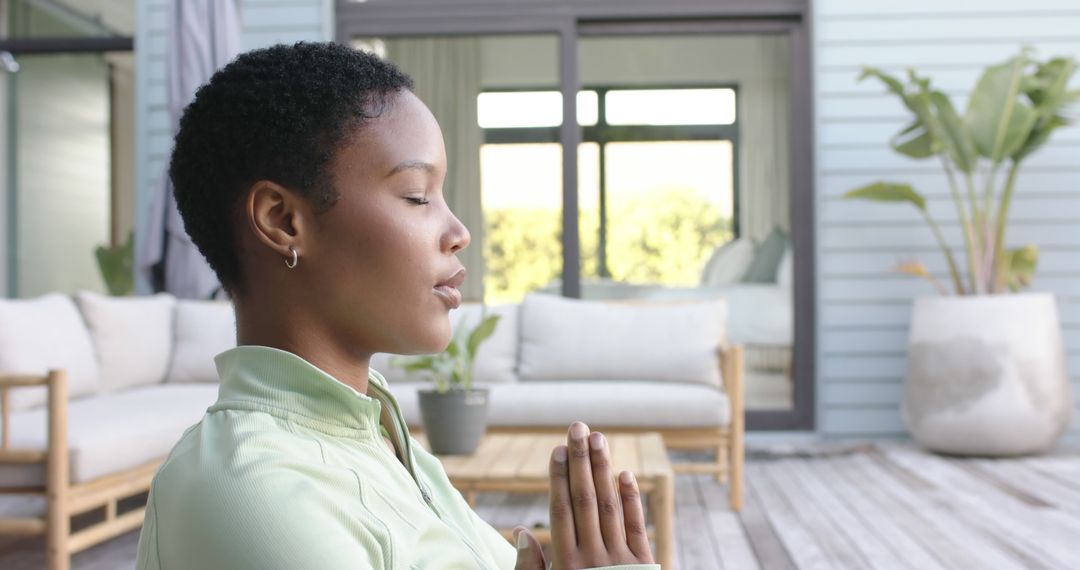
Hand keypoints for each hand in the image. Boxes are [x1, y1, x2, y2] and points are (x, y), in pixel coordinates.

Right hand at [515, 422, 654, 569]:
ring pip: (609, 506)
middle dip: (581, 461)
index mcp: (566, 564)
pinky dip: (630, 499)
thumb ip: (529, 566)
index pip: (561, 510)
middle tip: (578, 428)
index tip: (559, 448)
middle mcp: (592, 558)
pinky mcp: (642, 565)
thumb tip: (520, 531)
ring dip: (603, 469)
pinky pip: (636, 527)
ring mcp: (619, 561)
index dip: (560, 477)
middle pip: (585, 500)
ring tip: (598, 439)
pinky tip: (625, 474)